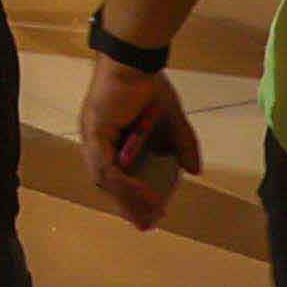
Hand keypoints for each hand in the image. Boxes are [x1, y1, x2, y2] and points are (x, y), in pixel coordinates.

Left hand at [80, 60, 200, 228]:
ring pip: (107, 180)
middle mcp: (95, 140)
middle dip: (128, 206)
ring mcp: (91, 137)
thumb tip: (195, 171)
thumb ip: (182, 144)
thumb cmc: (148, 84)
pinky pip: (109, 169)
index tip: (148, 216)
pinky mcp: (95, 134)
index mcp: (107, 138)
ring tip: (152, 215)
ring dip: (130, 200)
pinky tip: (148, 198)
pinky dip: (128, 186)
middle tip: (148, 225)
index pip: (114, 175)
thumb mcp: (171, 120)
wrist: (136, 61)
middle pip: (108, 183)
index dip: (129, 197)